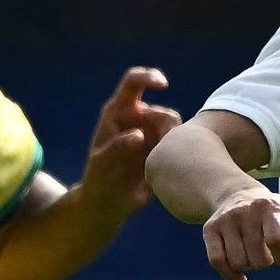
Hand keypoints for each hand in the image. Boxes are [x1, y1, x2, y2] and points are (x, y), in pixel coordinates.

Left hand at [81, 67, 181, 212]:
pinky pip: (180, 145)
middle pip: (163, 112)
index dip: (149, 77)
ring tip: (158, 163)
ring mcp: (154, 134)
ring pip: (176, 129)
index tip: (163, 85)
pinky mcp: (164, 150)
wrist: (109, 202)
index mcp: (119, 111)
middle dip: (165, 130)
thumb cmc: (99, 178)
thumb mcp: (101, 163)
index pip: (134, 81)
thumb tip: (140, 135)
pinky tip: (164, 168)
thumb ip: (117, 147)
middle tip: (159, 150)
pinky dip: (177, 153)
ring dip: (172, 143)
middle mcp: (139, 118)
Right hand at [203, 186, 279, 279]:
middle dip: (265, 262)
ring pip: (238, 263)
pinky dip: (230, 276)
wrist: (238, 194)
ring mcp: (225, 220)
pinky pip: (216, 261)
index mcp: (269, 207)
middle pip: (257, 258)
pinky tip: (241, 278)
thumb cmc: (269, 211)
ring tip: (252, 255)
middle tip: (266, 253)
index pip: (276, 239)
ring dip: (249, 266)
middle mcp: (244, 212)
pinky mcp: (209, 229)